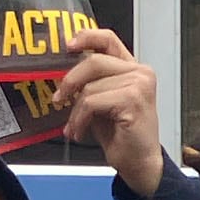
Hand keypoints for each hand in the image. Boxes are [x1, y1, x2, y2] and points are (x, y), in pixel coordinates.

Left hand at [52, 26, 168, 194]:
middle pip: (94, 61)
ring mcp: (139, 85)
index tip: (68, 45)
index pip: (108, 39)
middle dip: (70, 81)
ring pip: (90, 87)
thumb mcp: (101, 101)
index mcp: (132, 68)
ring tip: (76, 126)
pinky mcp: (133, 100)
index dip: (86, 37)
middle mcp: (140, 72)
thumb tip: (64, 72)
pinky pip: (92, 102)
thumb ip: (90, 82)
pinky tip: (81, 132)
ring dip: (75, 111)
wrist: (139, 162)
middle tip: (59, 99)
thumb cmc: (121, 134)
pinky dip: (81, 119)